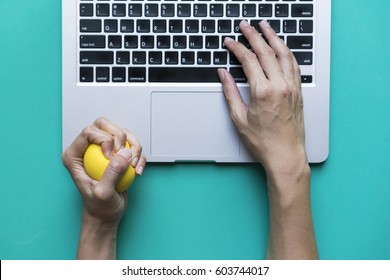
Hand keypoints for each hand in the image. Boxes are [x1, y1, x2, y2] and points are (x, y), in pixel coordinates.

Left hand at [62, 117, 146, 225]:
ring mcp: (103, 149)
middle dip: (119, 137)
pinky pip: (131, 144)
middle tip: (124, 156)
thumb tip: (125, 153)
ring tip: (133, 166)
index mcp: (75, 155)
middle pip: (104, 124)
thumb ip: (112, 173)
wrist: (108, 214)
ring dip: (133, 146)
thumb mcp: (104, 193)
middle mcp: (88, 148)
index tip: (111, 157)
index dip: (104, 140)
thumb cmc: (99, 206)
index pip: (89, 132)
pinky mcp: (117, 153)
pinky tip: (137, 170)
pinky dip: (139, 155)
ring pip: (121, 131)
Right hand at [219, 21, 316, 258]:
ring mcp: (291, 87)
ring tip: (265, 27)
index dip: (237, 48)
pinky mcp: (298, 92)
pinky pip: (294, 65)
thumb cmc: (263, 142)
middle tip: (245, 26)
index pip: (248, 60)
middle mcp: (280, 86)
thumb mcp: (239, 118)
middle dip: (253, 35)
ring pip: (283, 54)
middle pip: (266, 51)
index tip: (229, 42)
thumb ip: (230, 93)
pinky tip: (282, 48)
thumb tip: (224, 75)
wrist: (285, 155)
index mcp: (262, 92)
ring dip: (273, 37)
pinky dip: (286, 52)